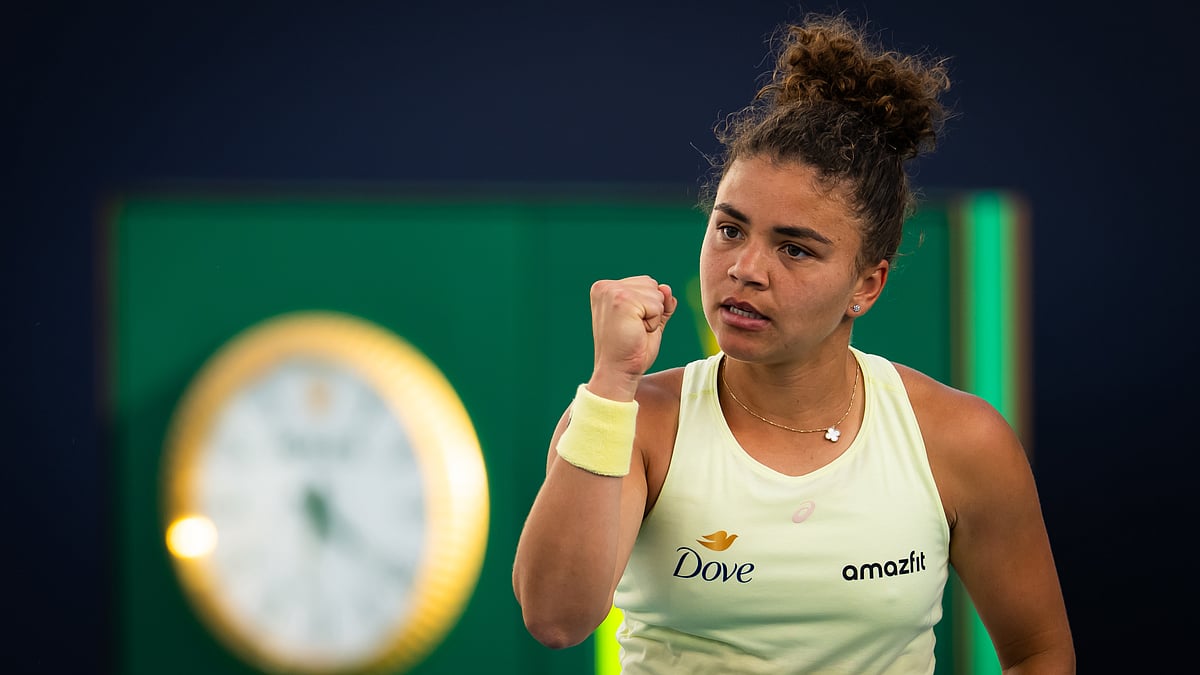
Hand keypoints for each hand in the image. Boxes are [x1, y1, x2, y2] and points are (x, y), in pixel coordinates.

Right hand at [588, 275, 676, 399]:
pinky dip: (654, 322)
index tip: (630, 325)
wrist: (618, 372)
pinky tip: (637, 332)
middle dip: (652, 309)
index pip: (645, 283)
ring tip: (635, 330)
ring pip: (656, 293)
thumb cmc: (631, 349)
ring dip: (653, 316)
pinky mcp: (622, 300)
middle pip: (652, 285)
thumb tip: (666, 288)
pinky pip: (657, 306)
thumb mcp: (649, 319)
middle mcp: (605, 286)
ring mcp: (612, 292)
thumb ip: (659, 301)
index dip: (648, 307)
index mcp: (606, 288)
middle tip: (634, 329)